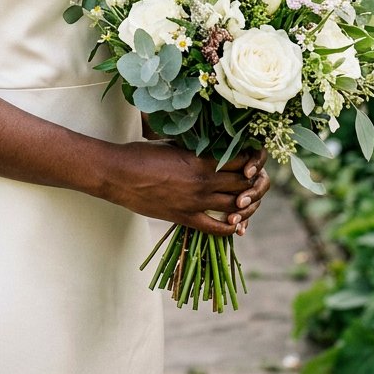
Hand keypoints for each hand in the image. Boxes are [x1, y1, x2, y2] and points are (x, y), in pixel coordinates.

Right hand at [104, 140, 270, 236]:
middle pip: (243, 184)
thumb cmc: (141, 154)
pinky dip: (230, 227)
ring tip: (247, 200)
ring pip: (234, 206)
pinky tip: (235, 223)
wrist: (118, 174)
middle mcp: (203, 182)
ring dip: (246, 205)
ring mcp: (195, 203)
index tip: (253, 159)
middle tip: (255, 180)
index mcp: (201, 160)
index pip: (241, 161)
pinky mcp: (185, 218)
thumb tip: (211, 149)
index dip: (252, 161)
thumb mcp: (173, 145)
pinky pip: (216, 228)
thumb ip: (195, 150)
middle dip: (253, 183)